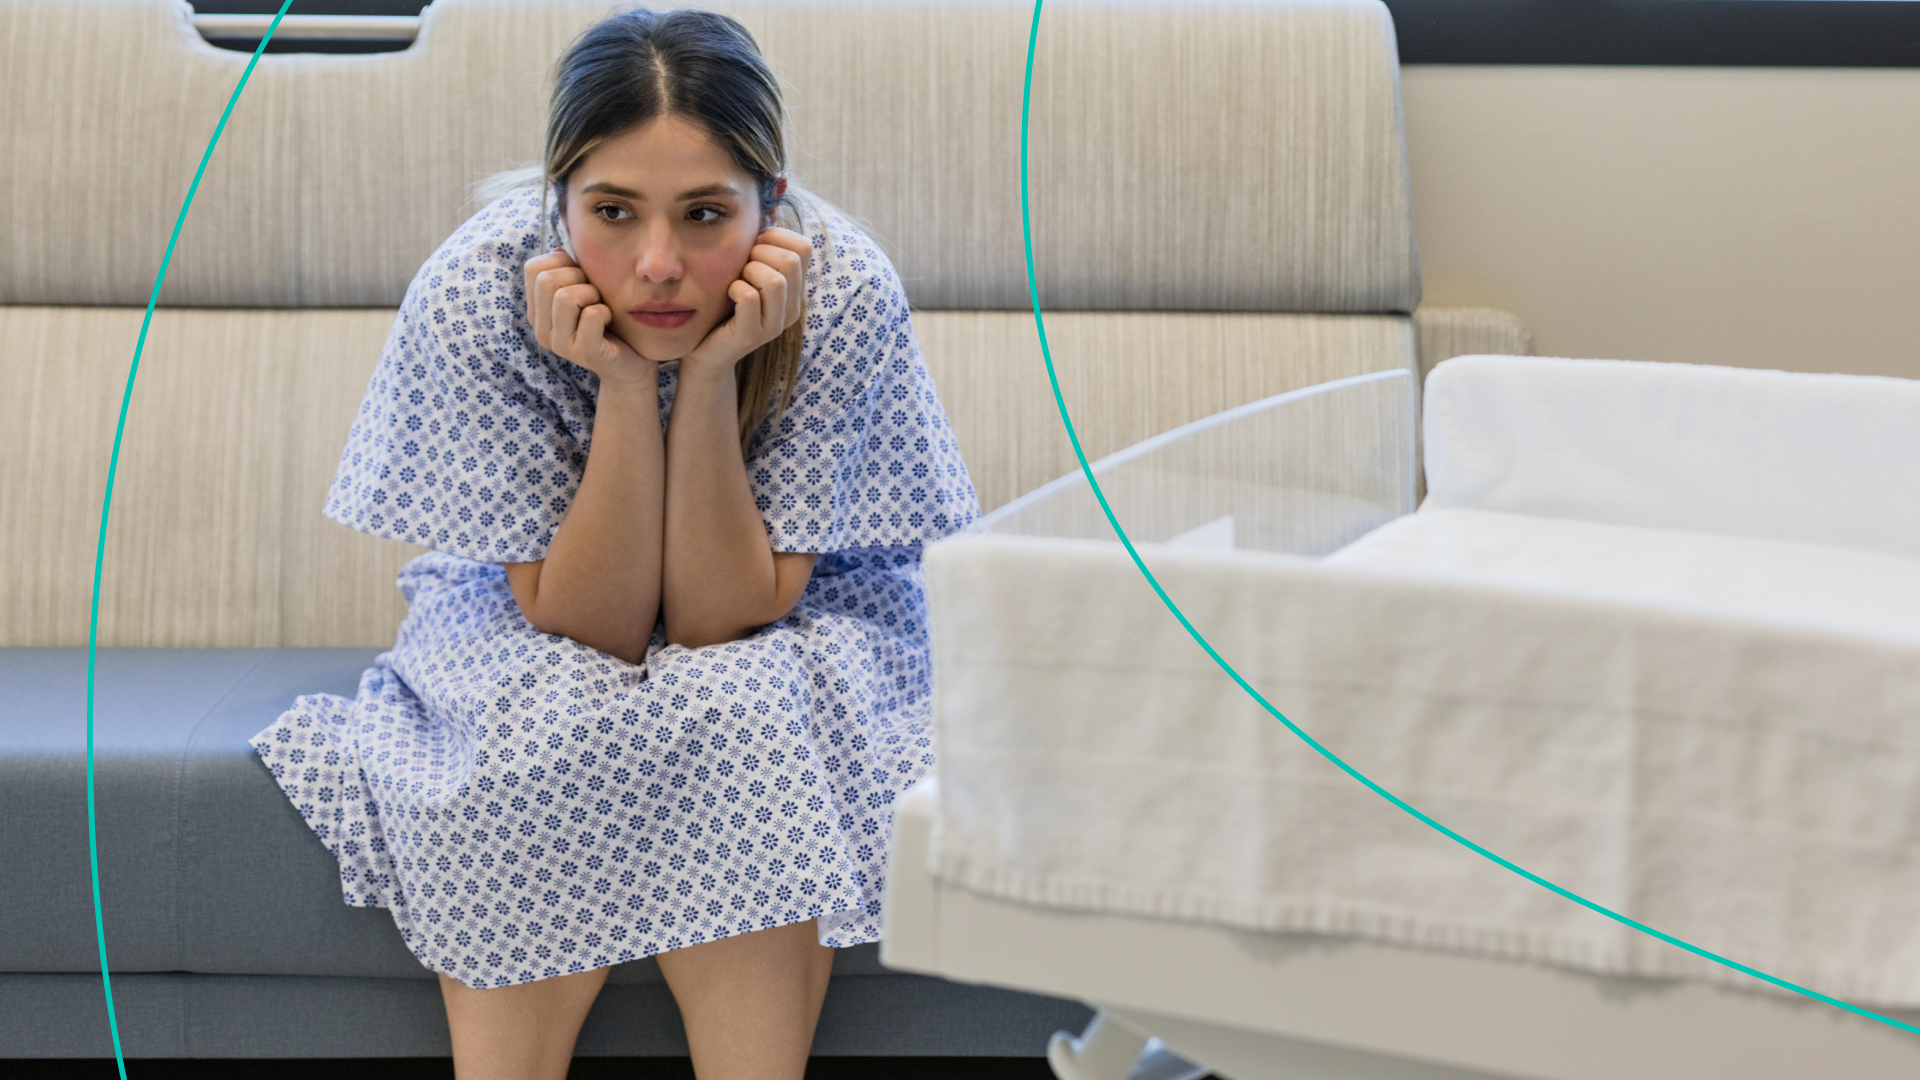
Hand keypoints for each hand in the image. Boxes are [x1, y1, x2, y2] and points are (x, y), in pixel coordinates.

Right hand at [524, 249, 654, 386]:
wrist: (630, 362)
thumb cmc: (607, 321)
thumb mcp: (584, 291)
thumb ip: (568, 272)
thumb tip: (558, 251)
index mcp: (536, 311)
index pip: (533, 268)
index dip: (561, 262)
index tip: (579, 276)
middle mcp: (542, 330)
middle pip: (547, 280)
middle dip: (577, 276)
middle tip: (593, 292)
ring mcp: (560, 344)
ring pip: (565, 297)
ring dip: (592, 293)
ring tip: (600, 305)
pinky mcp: (584, 353)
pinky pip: (593, 314)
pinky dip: (606, 310)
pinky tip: (609, 321)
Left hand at [681, 227, 811, 377]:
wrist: (706, 351)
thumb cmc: (723, 306)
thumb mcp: (745, 272)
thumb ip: (759, 249)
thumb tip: (764, 214)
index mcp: (795, 289)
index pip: (804, 246)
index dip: (775, 237)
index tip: (753, 248)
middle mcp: (792, 307)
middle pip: (792, 260)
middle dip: (759, 253)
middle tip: (742, 266)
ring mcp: (775, 323)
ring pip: (775, 280)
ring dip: (748, 271)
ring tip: (737, 281)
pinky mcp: (754, 334)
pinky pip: (750, 297)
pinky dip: (735, 288)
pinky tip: (728, 295)